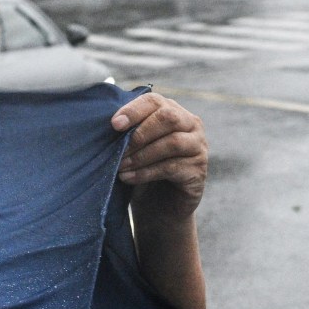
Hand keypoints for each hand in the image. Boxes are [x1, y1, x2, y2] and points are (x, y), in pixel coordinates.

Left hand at [111, 93, 206, 211]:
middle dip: (140, 133)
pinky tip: (129, 178)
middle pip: (168, 117)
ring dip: (141, 155)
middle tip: (118, 150)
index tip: (114, 125)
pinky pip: (172, 167)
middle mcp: (190, 124)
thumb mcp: (133, 148)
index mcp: (172, 111)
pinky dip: (146, 172)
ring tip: (120, 166)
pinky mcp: (199, 170)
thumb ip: (128, 132)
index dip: (134, 110)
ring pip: (172, 142)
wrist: (159, 207)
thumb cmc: (143, 170)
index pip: (154, 101)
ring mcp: (198, 147)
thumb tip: (110, 124)